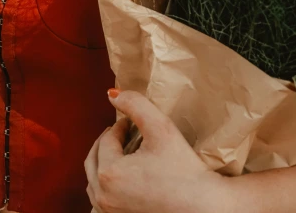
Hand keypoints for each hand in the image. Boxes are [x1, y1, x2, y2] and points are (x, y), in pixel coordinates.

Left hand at [84, 88, 229, 212]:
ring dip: (103, 162)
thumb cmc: (183, 167)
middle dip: (107, 142)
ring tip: (122, 151)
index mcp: (110, 172)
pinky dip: (105, 185)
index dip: (119, 126)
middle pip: (94, 159)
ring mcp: (108, 211)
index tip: (132, 122)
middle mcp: (103, 196)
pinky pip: (100, 200)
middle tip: (123, 132)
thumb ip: (135, 104)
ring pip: (94, 181)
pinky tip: (121, 177)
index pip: (107, 139)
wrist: (201, 205)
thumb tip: (112, 94)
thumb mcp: (160, 127)